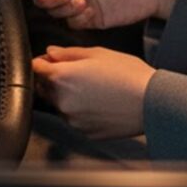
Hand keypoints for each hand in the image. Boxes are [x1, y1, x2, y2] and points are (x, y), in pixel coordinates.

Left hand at [32, 45, 154, 139]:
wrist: (152, 103)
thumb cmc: (129, 75)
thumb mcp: (97, 53)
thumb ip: (68, 53)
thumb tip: (50, 53)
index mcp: (62, 77)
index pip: (34, 68)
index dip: (41, 62)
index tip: (49, 60)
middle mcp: (63, 101)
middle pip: (44, 88)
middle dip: (52, 79)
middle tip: (75, 71)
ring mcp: (73, 120)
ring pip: (59, 104)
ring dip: (66, 95)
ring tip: (92, 87)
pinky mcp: (84, 132)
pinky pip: (74, 119)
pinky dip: (80, 110)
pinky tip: (98, 102)